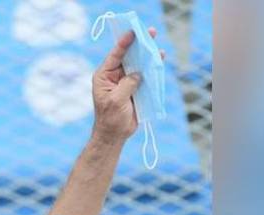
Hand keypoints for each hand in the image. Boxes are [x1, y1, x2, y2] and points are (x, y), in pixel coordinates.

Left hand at [91, 27, 164, 144]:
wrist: (115, 134)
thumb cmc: (111, 118)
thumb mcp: (117, 100)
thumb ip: (127, 84)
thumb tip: (138, 73)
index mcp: (104, 76)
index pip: (115, 55)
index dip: (124, 43)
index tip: (132, 32)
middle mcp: (114, 76)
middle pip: (128, 56)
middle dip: (139, 44)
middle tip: (150, 32)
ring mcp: (125, 81)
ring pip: (138, 64)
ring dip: (147, 54)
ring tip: (156, 44)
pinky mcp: (135, 87)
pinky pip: (145, 74)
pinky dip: (152, 67)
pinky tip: (160, 59)